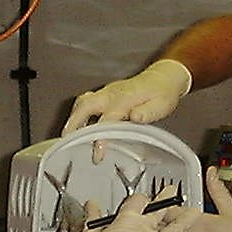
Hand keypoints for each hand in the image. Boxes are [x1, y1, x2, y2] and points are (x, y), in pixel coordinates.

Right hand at [61, 59, 191, 133]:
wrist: (164, 77)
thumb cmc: (163, 93)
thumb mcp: (162, 105)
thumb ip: (147, 112)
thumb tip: (135, 117)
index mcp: (124, 99)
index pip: (107, 120)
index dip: (100, 138)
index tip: (97, 154)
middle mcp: (112, 93)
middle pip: (85, 106)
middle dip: (73, 123)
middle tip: (66, 141)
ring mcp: (107, 91)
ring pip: (83, 101)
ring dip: (74, 117)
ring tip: (69, 136)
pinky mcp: (107, 92)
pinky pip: (87, 100)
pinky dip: (79, 112)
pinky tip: (79, 125)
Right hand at [78, 188, 204, 231]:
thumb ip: (93, 218)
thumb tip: (91, 206)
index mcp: (127, 220)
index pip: (137, 201)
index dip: (140, 197)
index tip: (141, 198)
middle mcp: (145, 228)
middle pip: (159, 208)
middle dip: (166, 197)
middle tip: (171, 191)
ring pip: (176, 226)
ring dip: (187, 218)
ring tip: (195, 211)